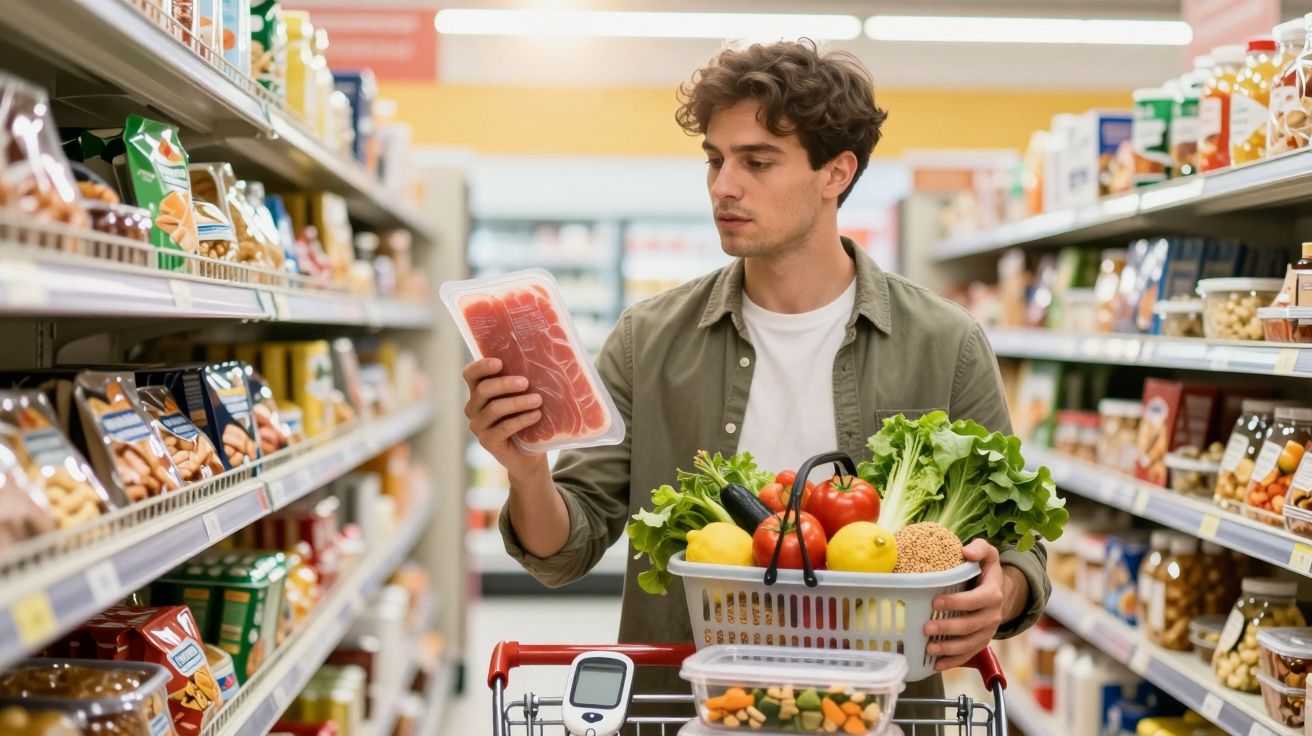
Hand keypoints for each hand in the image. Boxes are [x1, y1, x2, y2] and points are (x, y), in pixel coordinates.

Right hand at [462, 358, 547, 479]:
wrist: (528, 454)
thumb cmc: (526, 418)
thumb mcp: (522, 397)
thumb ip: (520, 383)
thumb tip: (536, 362)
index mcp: (479, 392)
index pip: (470, 374)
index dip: (481, 366)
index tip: (500, 363)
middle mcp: (473, 408)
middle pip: (483, 389)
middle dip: (505, 384)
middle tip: (526, 383)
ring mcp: (478, 426)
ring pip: (494, 409)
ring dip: (518, 402)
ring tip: (538, 400)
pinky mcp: (487, 441)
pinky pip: (504, 427)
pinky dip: (522, 419)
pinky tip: (536, 415)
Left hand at [923, 540, 1024, 670]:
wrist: (998, 590)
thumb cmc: (986, 569)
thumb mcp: (988, 553)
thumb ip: (980, 548)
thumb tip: (967, 551)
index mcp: (993, 593)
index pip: (977, 600)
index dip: (958, 602)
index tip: (935, 601)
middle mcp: (993, 615)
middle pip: (971, 625)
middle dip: (948, 628)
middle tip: (926, 628)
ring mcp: (988, 631)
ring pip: (970, 644)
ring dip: (949, 648)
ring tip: (929, 648)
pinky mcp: (981, 641)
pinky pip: (969, 655)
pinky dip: (953, 662)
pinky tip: (936, 665)